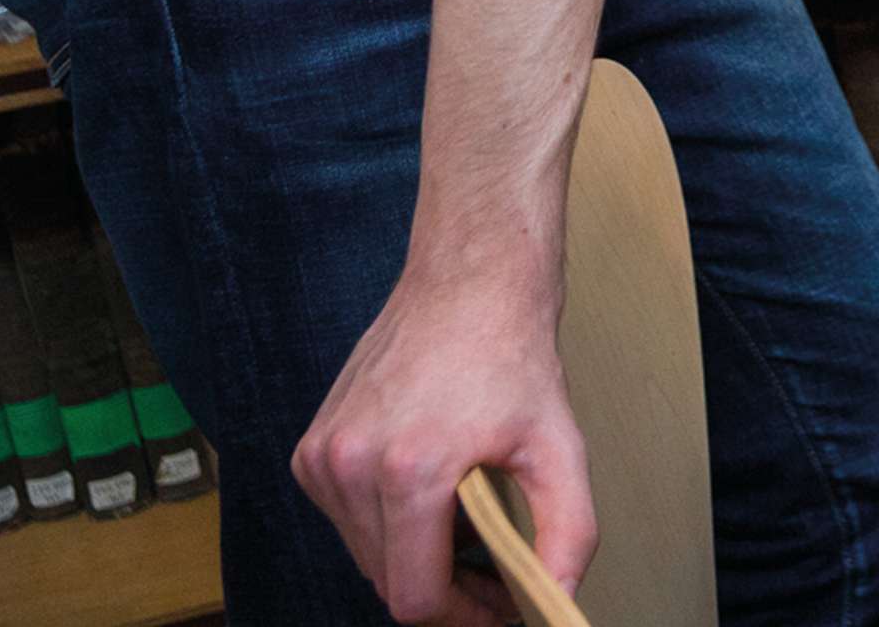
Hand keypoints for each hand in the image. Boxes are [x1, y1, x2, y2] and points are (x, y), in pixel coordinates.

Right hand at [297, 268, 593, 626]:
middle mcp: (351, 467)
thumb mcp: (561, 447)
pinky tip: (431, 491)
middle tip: (496, 574)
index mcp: (409, 473)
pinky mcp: (310, 450)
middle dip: (446, 591)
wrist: (468, 285)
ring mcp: (322, 458)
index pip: (416, 598)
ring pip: (365, 556)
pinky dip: (388, 524)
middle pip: (389, 582)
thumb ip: (568, 531)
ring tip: (470, 522)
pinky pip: (347, 520)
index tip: (501, 608)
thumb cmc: (515, 361)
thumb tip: (558, 601)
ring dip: (416, 557)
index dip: (463, 617)